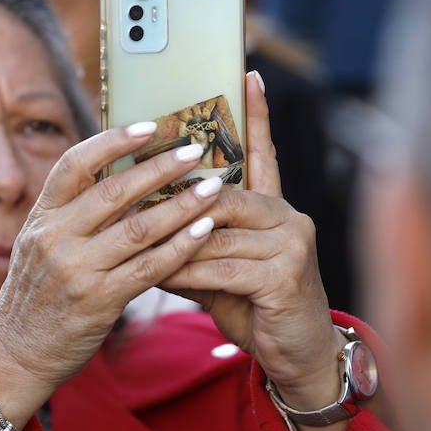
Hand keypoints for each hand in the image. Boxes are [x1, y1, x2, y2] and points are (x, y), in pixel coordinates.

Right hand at [0, 122, 223, 426]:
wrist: (15, 354)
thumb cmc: (39, 295)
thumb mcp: (41, 244)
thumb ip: (74, 213)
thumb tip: (123, 176)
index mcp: (41, 216)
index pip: (74, 163)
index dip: (113, 141)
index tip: (150, 126)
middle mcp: (54, 237)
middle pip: (115, 191)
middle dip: (160, 167)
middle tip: (196, 149)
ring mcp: (76, 270)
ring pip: (139, 228)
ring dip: (181, 204)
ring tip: (213, 187)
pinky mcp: (99, 301)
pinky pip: (149, 268)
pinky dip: (180, 247)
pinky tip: (204, 231)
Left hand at [162, 73, 344, 416]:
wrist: (299, 357)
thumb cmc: (256, 309)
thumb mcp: (219, 269)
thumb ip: (191, 239)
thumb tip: (145, 216)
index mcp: (274, 210)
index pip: (263, 153)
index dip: (256, 115)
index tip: (248, 73)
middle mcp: (288, 217)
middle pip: (223, 194)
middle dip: (176, 201)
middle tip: (132, 201)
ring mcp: (291, 244)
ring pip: (217, 230)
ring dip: (174, 242)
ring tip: (136, 248)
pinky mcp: (286, 276)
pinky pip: (223, 265)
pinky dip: (189, 271)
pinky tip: (165, 277)